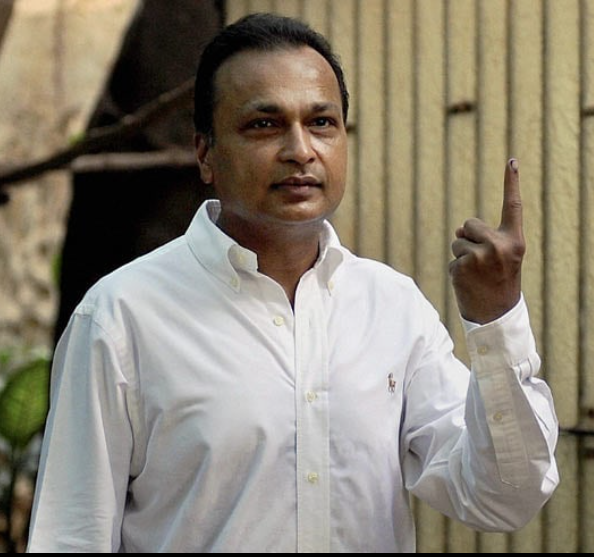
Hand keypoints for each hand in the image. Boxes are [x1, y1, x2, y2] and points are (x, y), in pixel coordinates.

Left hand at [449, 158, 524, 323]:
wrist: (497, 316)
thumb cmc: (500, 284)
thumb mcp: (502, 258)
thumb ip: (485, 239)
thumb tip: (458, 229)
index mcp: (514, 241)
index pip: (513, 207)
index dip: (511, 183)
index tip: (512, 160)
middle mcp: (498, 245)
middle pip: (468, 225)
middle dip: (468, 239)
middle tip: (481, 263)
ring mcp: (478, 256)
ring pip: (457, 243)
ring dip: (461, 256)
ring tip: (475, 275)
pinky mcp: (460, 267)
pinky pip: (452, 261)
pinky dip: (456, 271)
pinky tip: (468, 284)